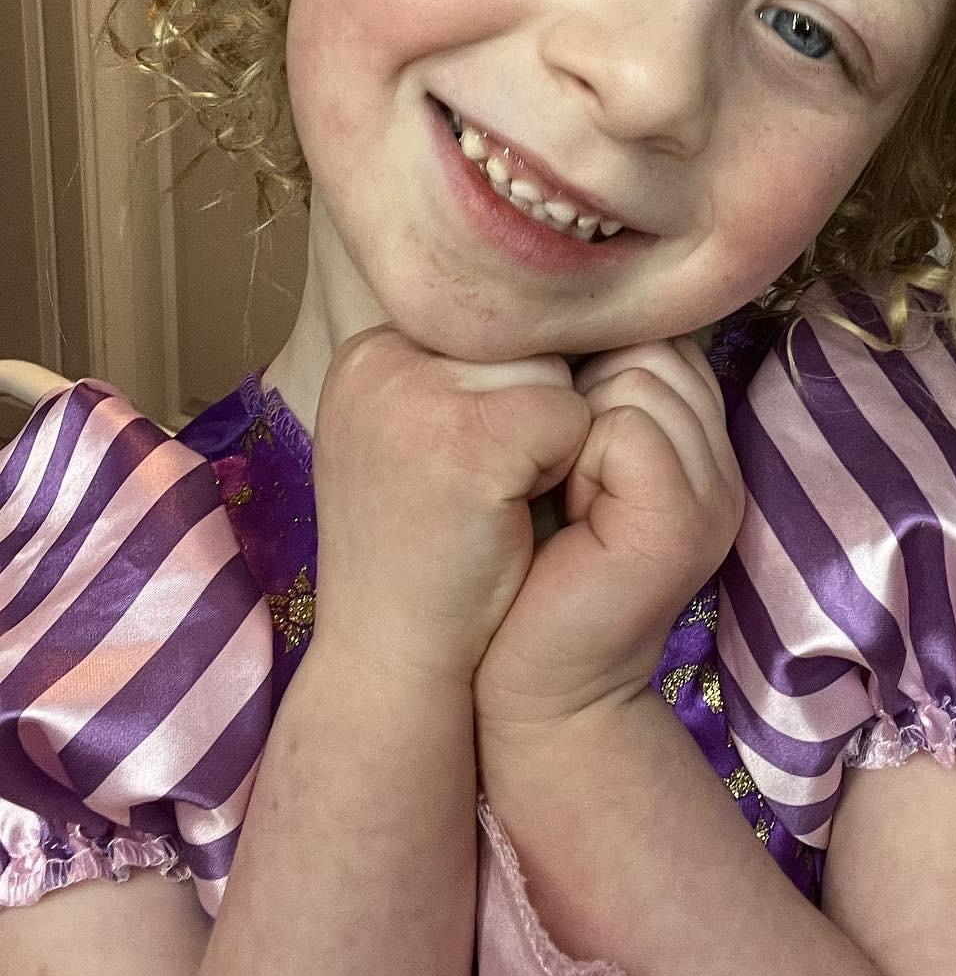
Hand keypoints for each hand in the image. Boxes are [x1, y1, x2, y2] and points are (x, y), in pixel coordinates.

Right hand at [308, 325, 591, 687]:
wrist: (391, 660)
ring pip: (551, 374)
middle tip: (482, 488)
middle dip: (528, 413)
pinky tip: (511, 514)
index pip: (486, 326)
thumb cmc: (419, 554)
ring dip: (548, 440)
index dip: (506, 393)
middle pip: (520, 343)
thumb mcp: (412, 439)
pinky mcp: (472, 438)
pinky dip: (564, 468)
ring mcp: (419, 394)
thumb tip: (545, 315)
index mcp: (365, 356)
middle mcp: (378, 360)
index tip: (476, 459)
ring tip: (493, 501)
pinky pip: (571, 417)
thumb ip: (453, 374)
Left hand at [474, 336, 743, 739]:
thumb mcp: (564, 458)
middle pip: (654, 345)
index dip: (592, 369)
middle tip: (556, 475)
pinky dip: (579, 457)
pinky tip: (568, 511)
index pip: (660, 336)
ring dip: (577, 425)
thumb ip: (588, 389)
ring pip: (643, 375)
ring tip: (562, 495)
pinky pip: (629, 426)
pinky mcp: (684, 520)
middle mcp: (722, 460)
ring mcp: (715, 490)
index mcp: (697, 441)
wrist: (522, 681)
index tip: (557, 440)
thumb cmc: (520, 562)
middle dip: (583, 391)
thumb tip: (560, 299)